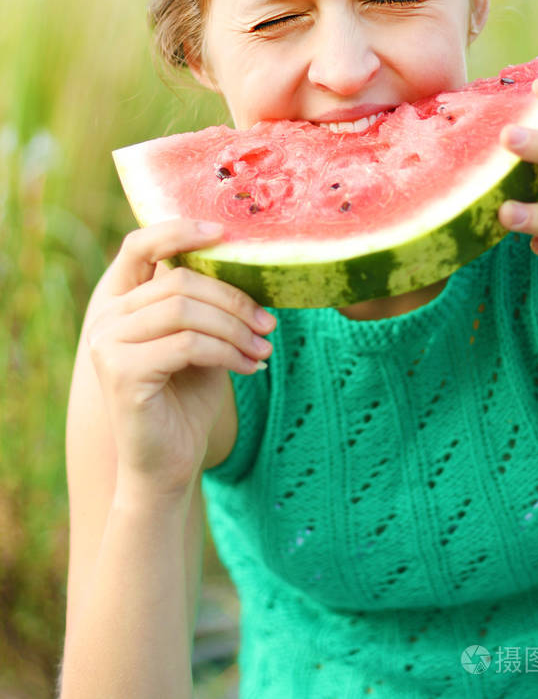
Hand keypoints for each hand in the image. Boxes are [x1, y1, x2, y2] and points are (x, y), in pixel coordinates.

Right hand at [85, 219, 274, 498]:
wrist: (166, 468)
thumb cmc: (188, 402)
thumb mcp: (202, 342)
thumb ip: (206, 305)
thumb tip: (243, 261)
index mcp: (122, 304)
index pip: (142, 247)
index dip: (180, 231)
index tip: (226, 234)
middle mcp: (107, 319)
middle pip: (179, 282)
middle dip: (234, 300)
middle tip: (269, 325)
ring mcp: (108, 345)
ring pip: (185, 311)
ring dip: (236, 328)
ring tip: (263, 349)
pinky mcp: (122, 373)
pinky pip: (188, 345)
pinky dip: (228, 352)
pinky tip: (249, 368)